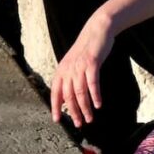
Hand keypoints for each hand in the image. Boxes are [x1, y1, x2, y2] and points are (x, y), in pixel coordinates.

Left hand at [49, 10, 114, 128]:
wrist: (97, 29)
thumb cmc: (86, 49)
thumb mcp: (73, 63)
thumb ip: (68, 79)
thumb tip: (65, 99)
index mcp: (62, 69)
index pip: (55, 91)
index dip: (55, 106)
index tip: (57, 120)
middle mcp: (68, 68)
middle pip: (69, 95)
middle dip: (73, 112)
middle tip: (79, 123)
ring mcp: (80, 65)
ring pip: (80, 92)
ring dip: (85, 108)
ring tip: (90, 118)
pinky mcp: (92, 63)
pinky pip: (92, 83)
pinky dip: (95, 95)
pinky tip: (98, 104)